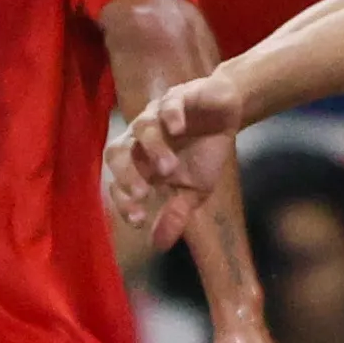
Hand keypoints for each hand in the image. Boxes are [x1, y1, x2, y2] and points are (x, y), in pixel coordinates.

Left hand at [106, 75, 247, 245]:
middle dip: (126, 174)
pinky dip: (170, 114)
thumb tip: (158, 246)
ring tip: (171, 168)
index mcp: (141, 162)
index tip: (139, 220)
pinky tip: (178, 128)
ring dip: (153, 148)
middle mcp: (142, 138)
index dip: (124, 200)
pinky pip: (168, 103)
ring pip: (143, 127)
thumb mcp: (194, 190)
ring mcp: (158, 115)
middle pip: (117, 150)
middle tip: (143, 194)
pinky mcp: (180, 96)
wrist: (226, 114)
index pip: (118, 180)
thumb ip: (175, 214)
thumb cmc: (204, 152)